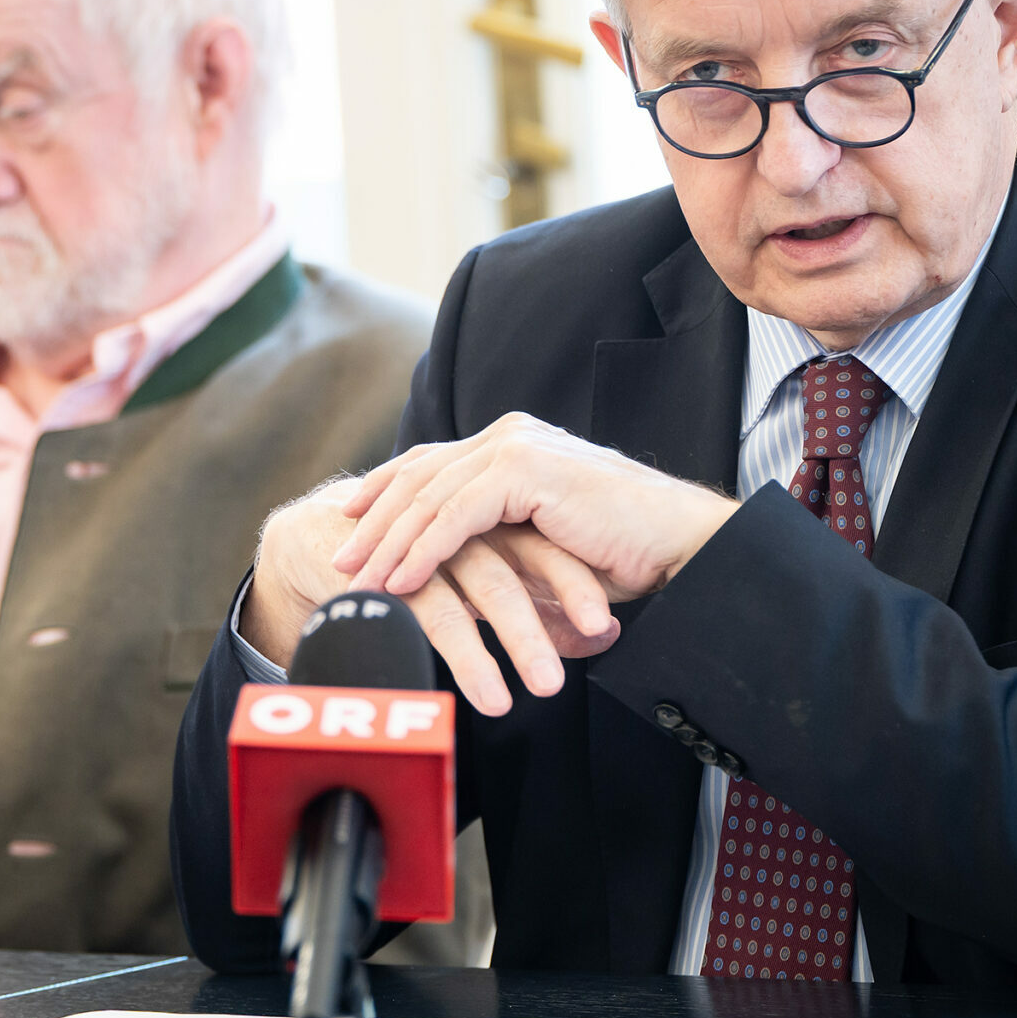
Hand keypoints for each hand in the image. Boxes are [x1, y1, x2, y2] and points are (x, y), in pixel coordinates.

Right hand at [243, 486, 619, 714]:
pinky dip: (468, 654)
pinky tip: (487, 691)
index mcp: (496, 516)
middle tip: (586, 662)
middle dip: (556, 622)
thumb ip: (540, 604)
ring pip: (488, 588)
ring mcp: (432, 544)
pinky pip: (437, 613)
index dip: (580, 587)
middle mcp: (469, 524)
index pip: (549, 546)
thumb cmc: (421, 566)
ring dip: (521, 641)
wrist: (322, 544)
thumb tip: (605, 638)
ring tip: (544, 690)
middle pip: (523, 565)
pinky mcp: (395, 572)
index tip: (608, 633)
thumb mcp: (485, 582)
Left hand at [329, 414, 740, 703]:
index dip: (385, 489)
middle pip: (419, 473)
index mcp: (512, 444)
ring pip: (430, 495)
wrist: (678, 544)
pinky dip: (424, 549)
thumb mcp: (540, 546)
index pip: (430, 461)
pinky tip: (402, 578)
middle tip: (338, 554)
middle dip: (373, 517)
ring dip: (390, 541)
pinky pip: (457, 515)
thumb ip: (496, 546)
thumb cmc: (622, 554)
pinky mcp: (527, 473)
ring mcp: (517, 449)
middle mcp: (509, 436)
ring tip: (359, 578)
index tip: (349, 522)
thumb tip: (453, 580)